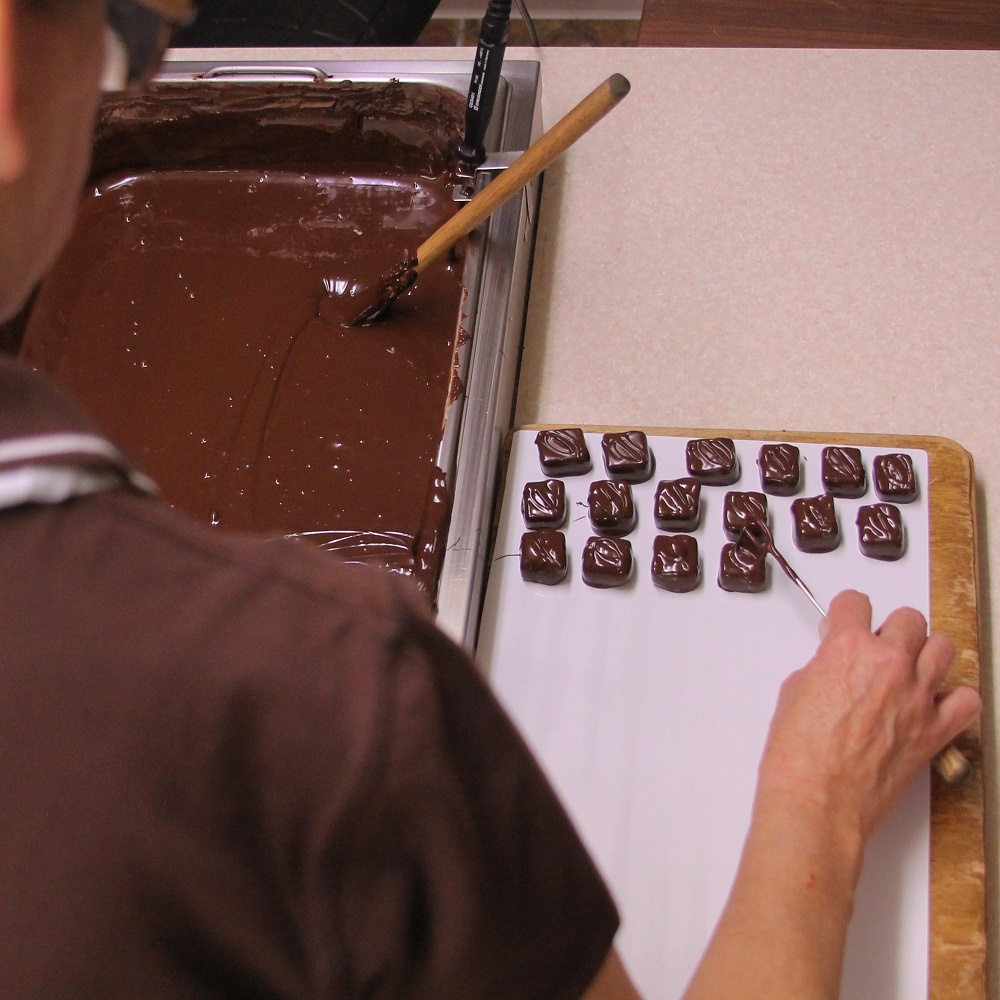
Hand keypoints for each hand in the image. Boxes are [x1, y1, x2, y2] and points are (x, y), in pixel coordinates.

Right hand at [757, 590, 980, 839]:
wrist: (819, 801)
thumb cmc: (799, 755)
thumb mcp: (794, 692)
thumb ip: (823, 667)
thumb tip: (836, 668)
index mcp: (848, 649)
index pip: (855, 603)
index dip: (846, 612)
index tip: (844, 622)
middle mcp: (889, 665)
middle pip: (908, 619)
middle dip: (890, 628)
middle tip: (876, 647)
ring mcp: (917, 697)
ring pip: (943, 648)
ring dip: (925, 653)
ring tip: (909, 667)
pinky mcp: (935, 731)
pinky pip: (966, 700)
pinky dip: (955, 698)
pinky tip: (934, 703)